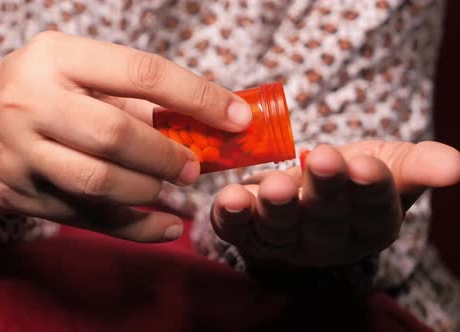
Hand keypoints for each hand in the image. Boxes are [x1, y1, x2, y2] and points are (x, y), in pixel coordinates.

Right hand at [0, 32, 252, 242]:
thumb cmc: (25, 91)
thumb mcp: (67, 71)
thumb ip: (127, 96)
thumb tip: (197, 125)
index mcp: (54, 58)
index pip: (141, 72)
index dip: (197, 96)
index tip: (236, 117)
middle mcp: (31, 103)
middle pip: (116, 135)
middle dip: (168, 154)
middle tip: (195, 166)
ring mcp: (21, 154)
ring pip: (100, 182)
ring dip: (150, 190)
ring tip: (173, 188)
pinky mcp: (20, 196)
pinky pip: (88, 218)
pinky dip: (135, 227)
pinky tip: (166, 228)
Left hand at [210, 141, 459, 266]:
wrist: (306, 184)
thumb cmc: (352, 174)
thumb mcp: (391, 163)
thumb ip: (419, 166)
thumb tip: (456, 166)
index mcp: (369, 225)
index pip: (373, 209)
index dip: (371, 189)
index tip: (368, 165)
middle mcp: (327, 241)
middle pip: (325, 218)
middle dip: (324, 191)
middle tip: (323, 161)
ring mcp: (284, 242)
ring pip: (280, 228)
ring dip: (275, 206)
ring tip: (273, 186)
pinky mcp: (247, 234)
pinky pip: (238, 229)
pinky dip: (231, 215)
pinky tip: (228, 197)